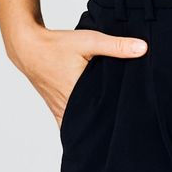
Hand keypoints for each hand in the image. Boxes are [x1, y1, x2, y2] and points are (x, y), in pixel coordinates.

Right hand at [21, 26, 147, 126]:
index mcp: (78, 94)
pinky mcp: (56, 108)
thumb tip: (142, 48)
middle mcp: (68, 107)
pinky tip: (90, 130)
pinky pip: (68, 124)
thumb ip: (116, 46)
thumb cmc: (56, 44)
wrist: (28, 47)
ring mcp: (60, 110)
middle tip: (127, 127)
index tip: (132, 121)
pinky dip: (78, 126)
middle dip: (108, 125)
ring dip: (93, 126)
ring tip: (111, 130)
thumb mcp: (89, 40)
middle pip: (93, 122)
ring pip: (80, 125)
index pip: (103, 114)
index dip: (117, 118)